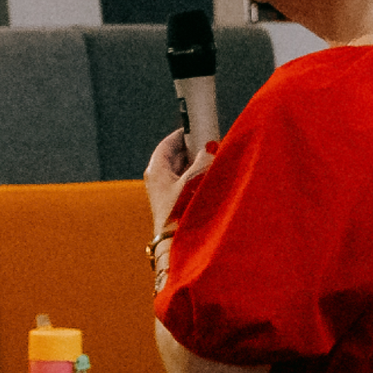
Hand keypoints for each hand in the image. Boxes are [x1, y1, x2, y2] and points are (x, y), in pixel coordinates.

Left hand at [144, 127, 213, 245]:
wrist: (175, 246)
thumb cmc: (182, 212)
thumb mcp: (195, 180)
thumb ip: (205, 160)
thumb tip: (211, 146)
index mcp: (156, 168)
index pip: (169, 142)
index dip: (185, 133)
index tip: (200, 126)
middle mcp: (158, 178)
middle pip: (177, 155)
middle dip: (195, 149)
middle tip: (213, 145)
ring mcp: (165, 192)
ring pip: (183, 170)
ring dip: (198, 165)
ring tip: (215, 162)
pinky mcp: (173, 204)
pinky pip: (187, 183)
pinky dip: (198, 178)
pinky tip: (211, 181)